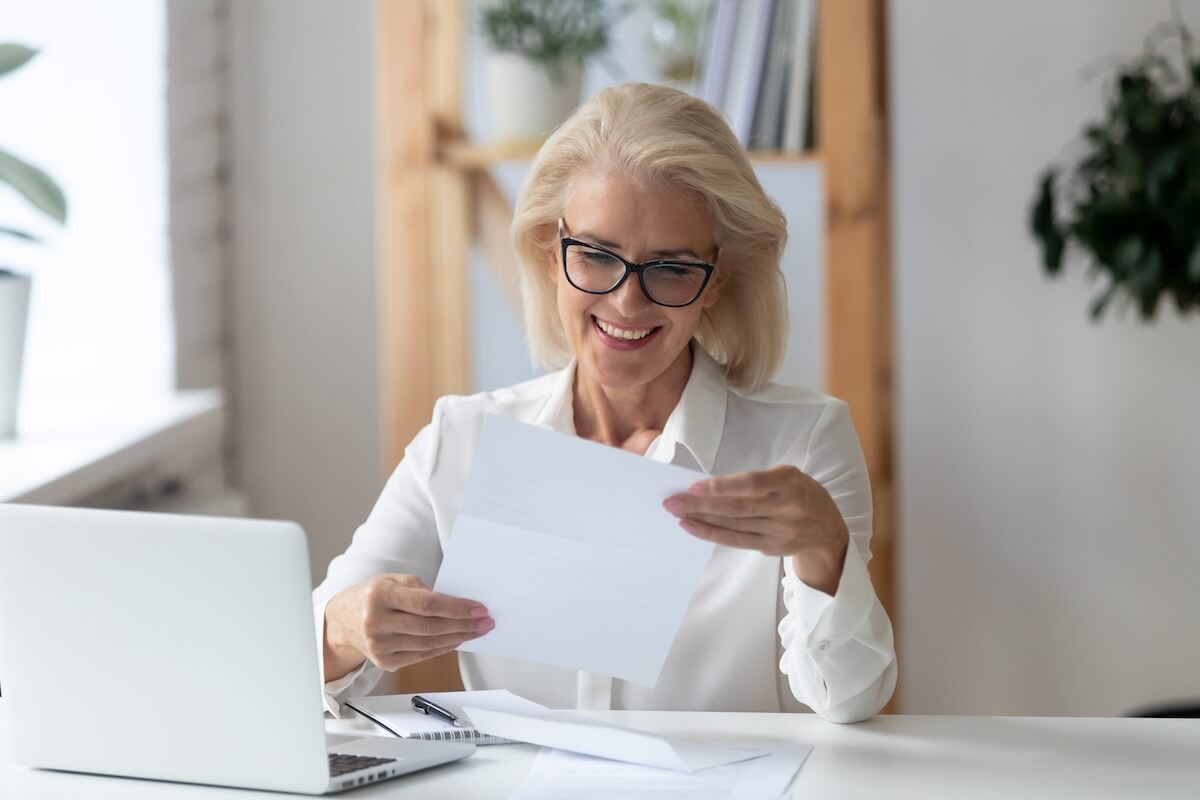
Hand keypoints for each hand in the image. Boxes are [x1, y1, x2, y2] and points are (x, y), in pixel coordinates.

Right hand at [323, 574, 493, 680]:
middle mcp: (377, 622)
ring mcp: (379, 646)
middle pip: (430, 627)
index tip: (478, 608)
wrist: (342, 621)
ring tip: (477, 630)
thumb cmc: (372, 596)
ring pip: (429, 644)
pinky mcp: (384, 662)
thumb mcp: (393, 580)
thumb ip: (422, 590)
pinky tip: (458, 640)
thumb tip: (457, 604)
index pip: (426, 604)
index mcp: (380, 595)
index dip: (456, 608)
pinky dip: (444, 648)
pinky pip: (422, 655)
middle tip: (485, 621)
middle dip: (464, 624)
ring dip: (458, 638)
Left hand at [662, 466, 849, 594]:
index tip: (693, 487)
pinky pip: (736, 541)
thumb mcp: (787, 476)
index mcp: (789, 482)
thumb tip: (709, 487)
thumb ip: (755, 481)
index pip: (751, 485)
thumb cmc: (800, 493)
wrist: (828, 529)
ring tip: (676, 513)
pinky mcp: (771, 547)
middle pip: (737, 507)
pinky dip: (711, 534)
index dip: (721, 487)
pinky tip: (692, 527)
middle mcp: (787, 508)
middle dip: (700, 504)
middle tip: (672, 501)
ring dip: (701, 519)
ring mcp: (780, 531)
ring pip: (733, 525)